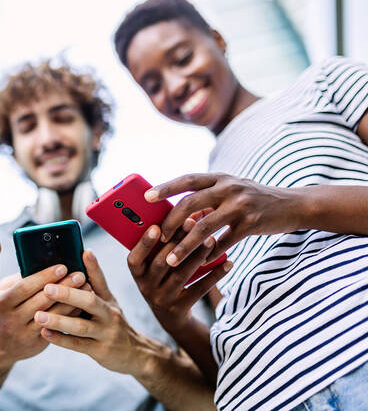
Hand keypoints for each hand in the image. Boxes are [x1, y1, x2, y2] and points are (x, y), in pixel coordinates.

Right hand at [0, 264, 86, 368]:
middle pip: (42, 300)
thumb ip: (19, 280)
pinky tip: (82, 306)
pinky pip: (58, 329)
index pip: (26, 287)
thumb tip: (42, 262)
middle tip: (80, 275)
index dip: (45, 276)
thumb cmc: (4, 311)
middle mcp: (12, 319)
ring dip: (71, 302)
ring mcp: (25, 333)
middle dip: (63, 287)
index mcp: (3, 302)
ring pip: (53, 316)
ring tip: (86, 288)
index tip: (62, 267)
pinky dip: (70, 316)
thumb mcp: (3, 293)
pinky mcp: (37, 344)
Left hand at [33, 250, 150, 376]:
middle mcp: (109, 313)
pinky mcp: (100, 351)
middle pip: (90, 301)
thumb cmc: (111, 322)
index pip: (100, 280)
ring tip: (38, 316)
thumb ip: (92, 287)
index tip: (84, 252)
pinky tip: (45, 334)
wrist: (134, 353)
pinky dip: (61, 339)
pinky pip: (78, 345)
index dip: (93, 266)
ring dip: (59, 320)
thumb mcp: (107, 303)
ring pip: (81, 326)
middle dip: (68, 295)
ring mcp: (106, 333)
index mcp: (108, 299)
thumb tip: (78, 261)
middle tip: (47, 288)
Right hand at [127, 220, 231, 332]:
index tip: (156, 227)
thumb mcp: (154, 266)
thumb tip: (184, 216)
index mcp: (137, 274)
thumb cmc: (164, 279)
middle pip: (161, 264)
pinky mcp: (181, 308)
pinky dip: (214, 275)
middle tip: (192, 223)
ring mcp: (163, 300)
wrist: (171, 317)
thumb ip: (162, 246)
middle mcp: (146, 288)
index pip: (134, 259)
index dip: (144, 244)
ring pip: (180, 275)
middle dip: (177, 242)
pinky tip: (227, 263)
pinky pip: (199, 290)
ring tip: (210, 239)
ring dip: (196, 256)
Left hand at [145, 173, 298, 266]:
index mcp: (220, 177)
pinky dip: (210, 255)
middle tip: (158, 236)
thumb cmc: (254, 199)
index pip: (188, 180)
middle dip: (171, 222)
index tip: (147, 196)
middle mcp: (229, 188)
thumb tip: (179, 217)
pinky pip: (224, 243)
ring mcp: (240, 206)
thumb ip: (207, 200)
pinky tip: (200, 264)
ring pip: (204, 227)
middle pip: (191, 203)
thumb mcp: (231, 191)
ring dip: (184, 246)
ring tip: (170, 260)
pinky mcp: (251, 224)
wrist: (294, 205)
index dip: (166, 187)